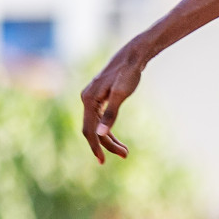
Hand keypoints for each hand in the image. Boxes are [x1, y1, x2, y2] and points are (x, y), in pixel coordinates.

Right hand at [80, 44, 144, 163]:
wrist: (132, 56)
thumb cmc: (128, 73)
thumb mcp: (121, 94)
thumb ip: (111, 114)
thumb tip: (101, 134)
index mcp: (89, 100)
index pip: (89, 130)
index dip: (96, 147)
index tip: (103, 161)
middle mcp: (86, 99)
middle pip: (92, 129)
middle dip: (107, 145)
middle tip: (125, 155)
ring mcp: (90, 98)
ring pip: (96, 125)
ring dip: (108, 139)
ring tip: (124, 151)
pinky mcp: (97, 97)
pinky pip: (98, 118)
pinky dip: (106, 129)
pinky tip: (115, 137)